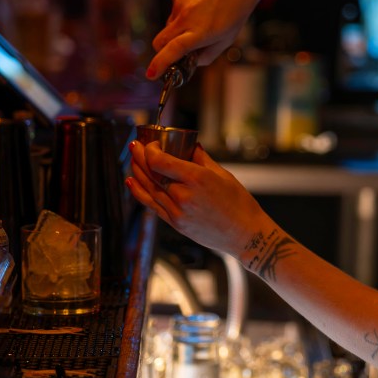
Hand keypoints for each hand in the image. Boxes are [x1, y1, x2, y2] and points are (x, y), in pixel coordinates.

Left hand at [127, 138, 268, 257]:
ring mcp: (177, 212)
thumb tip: (190, 146)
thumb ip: (201, 159)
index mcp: (196, 179)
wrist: (245, 235)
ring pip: (148, 189)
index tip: (150, 143)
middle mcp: (183, 195)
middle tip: (134, 146)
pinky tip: (132, 182)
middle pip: (151, 174)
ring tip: (132, 160)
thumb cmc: (239, 204)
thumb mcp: (223, 175)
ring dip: (137, 173)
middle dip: (139, 157)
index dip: (150, 150)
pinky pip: (152, 205)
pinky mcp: (176, 224)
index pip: (160, 161)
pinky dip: (139, 193)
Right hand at [146, 0, 276, 79]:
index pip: (172, 51)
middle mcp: (186, 18)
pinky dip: (182, 16)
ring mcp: (180, 4)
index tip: (151, 74)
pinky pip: (173, 12)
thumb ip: (208, 55)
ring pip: (168, 26)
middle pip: (160, 41)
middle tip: (176, 53)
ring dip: (176, 31)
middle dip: (162, 51)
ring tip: (200, 22)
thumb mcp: (227, 39)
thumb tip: (192, 61)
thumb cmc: (237, 10)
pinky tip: (200, 8)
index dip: (159, 64)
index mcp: (200, 32)